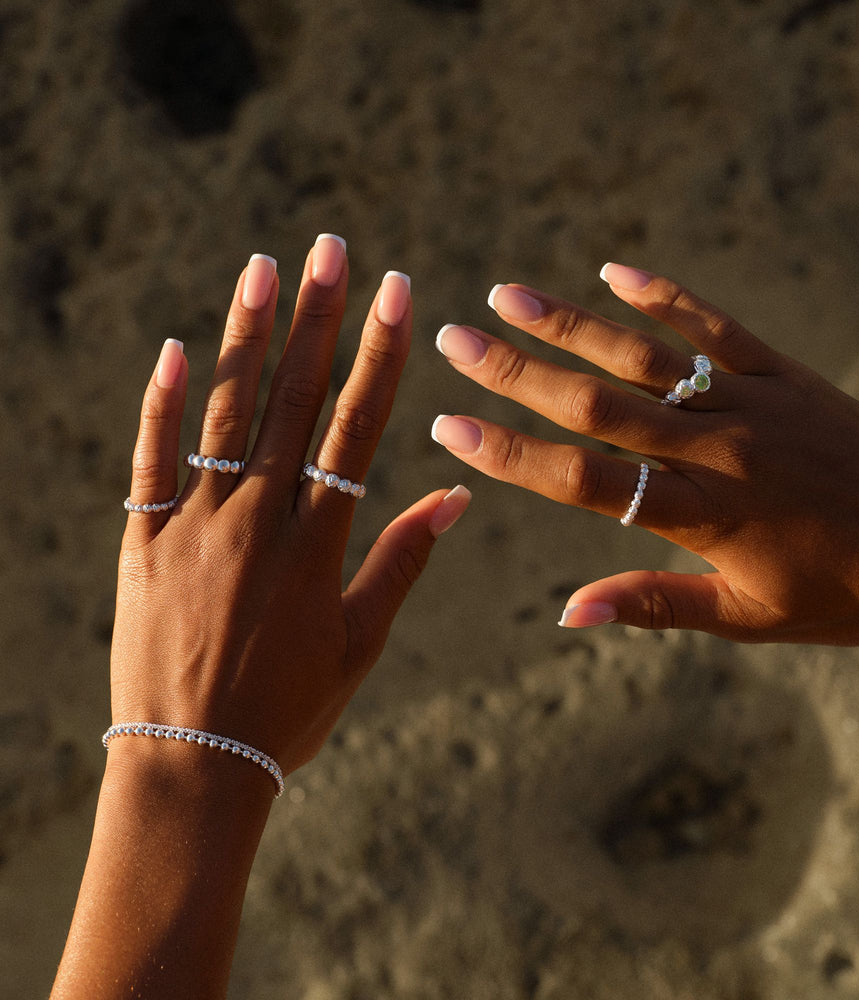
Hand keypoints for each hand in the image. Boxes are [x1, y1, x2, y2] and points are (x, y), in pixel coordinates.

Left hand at [114, 238, 469, 777]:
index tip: (398, 293)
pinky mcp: (143, 543)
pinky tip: (174, 349)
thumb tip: (457, 496)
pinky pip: (150, 463)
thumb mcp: (362, 642)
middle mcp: (260, 519)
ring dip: (245, 337)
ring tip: (260, 267)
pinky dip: (161, 406)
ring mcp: (196, 526)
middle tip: (329, 248)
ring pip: (225, 414)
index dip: (381, 355)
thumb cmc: (291, 711)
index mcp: (320, 542)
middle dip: (316, 318)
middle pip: (293, 400)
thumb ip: (404, 560)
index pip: (358, 426)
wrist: (196, 765)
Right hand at [431, 263, 858, 643]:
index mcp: (699, 514)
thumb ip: (653, 605)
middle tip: (454, 340)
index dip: (511, 454)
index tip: (451, 428)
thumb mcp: (747, 617)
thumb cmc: (840, 591)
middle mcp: (714, 450)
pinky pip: (715, 325)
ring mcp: (748, 402)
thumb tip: (567, 614)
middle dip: (517, 372)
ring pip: (644, 356)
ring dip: (571, 324)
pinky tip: (615, 270)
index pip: (584, 481)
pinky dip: (665, 295)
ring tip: (507, 295)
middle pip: (597, 406)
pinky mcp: (782, 374)